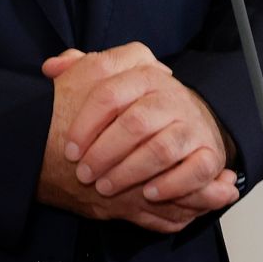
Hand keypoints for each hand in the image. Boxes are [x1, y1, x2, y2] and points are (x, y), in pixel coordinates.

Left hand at [37, 45, 238, 233]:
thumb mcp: (111, 82)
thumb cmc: (140, 106)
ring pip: (162, 148)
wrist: (190, 121)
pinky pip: (196, 169)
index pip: (110, 93)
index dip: (86, 124)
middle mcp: (172, 96)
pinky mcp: (211, 152)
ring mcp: (193, 124)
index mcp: (145, 75)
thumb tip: (51, 68)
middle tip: (84, 174)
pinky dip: (171, 185)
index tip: (70, 150)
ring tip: (106, 187)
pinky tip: (147, 194)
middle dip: (104, 153)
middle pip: (135, 122)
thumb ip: (82, 71)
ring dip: (130, 172)